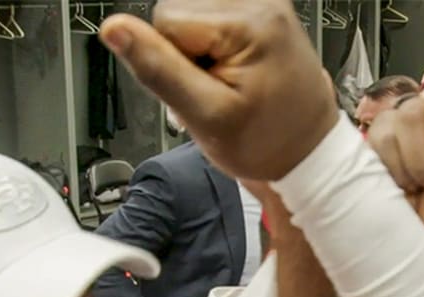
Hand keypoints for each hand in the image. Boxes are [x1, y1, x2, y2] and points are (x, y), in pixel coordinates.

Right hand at [98, 1, 338, 180]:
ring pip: (190, 16)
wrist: (309, 153)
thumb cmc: (268, 142)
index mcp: (249, 22)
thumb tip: (115, 29)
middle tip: (215, 92)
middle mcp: (261, 2)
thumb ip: (158, 69)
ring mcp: (265, 5)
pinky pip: (211, 20)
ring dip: (198, 53)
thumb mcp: (206, 115)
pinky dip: (214, 48)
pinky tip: (233, 72)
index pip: (164, 20)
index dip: (173, 64)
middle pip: (177, 13)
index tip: (201, 90)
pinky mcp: (264, 12)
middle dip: (185, 56)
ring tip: (227, 85)